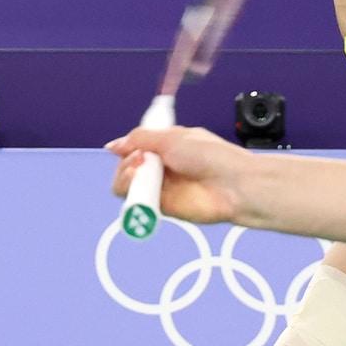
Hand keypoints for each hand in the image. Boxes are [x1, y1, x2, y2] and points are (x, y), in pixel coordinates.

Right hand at [107, 126, 249, 224]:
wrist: (232, 184)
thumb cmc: (210, 156)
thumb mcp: (173, 138)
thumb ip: (141, 139)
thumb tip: (113, 144)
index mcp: (168, 145)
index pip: (137, 146)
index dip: (129, 145)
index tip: (130, 145)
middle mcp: (163, 166)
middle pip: (127, 166)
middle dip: (126, 161)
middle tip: (139, 158)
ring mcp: (161, 186)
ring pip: (126, 184)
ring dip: (124, 176)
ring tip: (138, 170)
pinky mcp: (160, 207)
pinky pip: (136, 201)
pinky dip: (130, 192)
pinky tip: (138, 183)